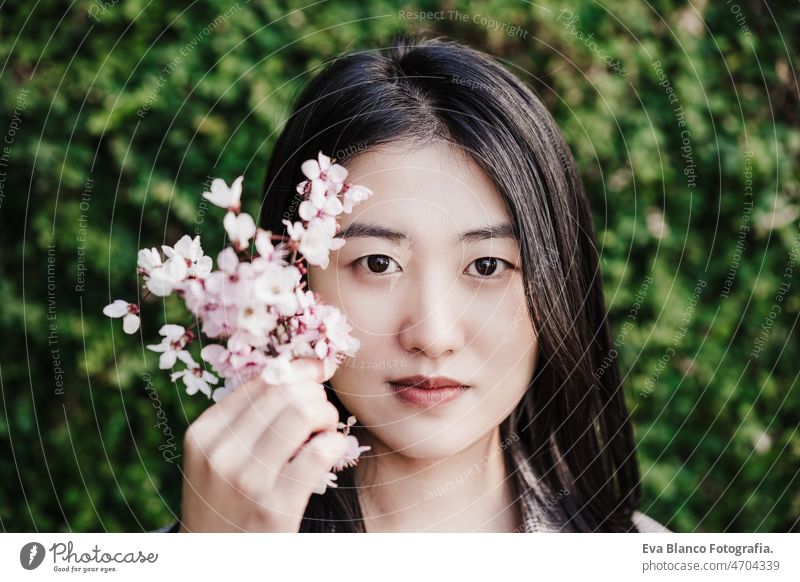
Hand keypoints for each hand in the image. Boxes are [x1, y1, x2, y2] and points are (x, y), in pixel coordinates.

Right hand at [178, 358, 346, 531]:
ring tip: (327, 432)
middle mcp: (220, 454)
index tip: (319, 370)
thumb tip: (301, 368)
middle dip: (314, 394)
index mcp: (204, 433)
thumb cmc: (227, 500)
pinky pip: (319, 453)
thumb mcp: (220, 457)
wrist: (214, 561)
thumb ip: (249, 416)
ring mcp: (246, 481)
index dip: (298, 369)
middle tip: (322, 413)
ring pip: (303, 414)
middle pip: (284, 392)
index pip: (261, 381)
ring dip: (327, 416)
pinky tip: (333, 452)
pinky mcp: (275, 507)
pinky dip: (335, 444)